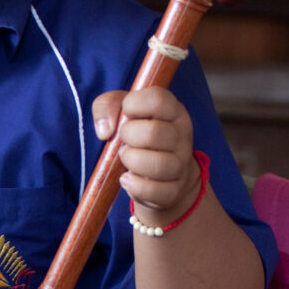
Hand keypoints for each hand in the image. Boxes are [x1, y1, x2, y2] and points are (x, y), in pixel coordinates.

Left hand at [92, 87, 198, 219]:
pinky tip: (127, 178)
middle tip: (124, 139)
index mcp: (173, 110)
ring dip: (131, 160)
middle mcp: (182, 135)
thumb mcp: (122, 112)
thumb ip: (107, 105)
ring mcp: (181, 164)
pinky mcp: (174, 189)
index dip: (133, 104)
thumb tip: (105, 130)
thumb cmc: (138, 135)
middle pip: (154, 132)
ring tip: (126, 158)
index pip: (158, 99)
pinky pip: (154, 190)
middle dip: (128, 136)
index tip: (126, 113)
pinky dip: (134, 185)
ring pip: (158, 164)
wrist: (160, 174)